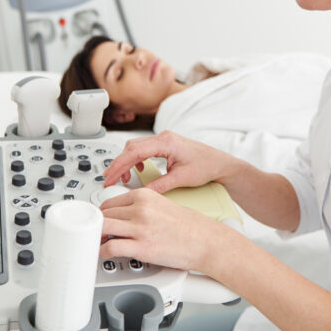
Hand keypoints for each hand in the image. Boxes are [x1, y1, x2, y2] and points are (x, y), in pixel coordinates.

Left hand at [98, 188, 222, 270]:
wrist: (205, 241)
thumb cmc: (187, 226)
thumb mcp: (161, 205)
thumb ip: (140, 207)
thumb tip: (121, 216)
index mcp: (144, 196)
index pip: (109, 202)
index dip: (102, 215)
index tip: (100, 222)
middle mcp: (140, 209)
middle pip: (104, 215)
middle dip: (98, 226)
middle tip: (98, 234)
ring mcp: (140, 228)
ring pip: (102, 228)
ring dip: (97, 237)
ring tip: (99, 243)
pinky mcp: (141, 247)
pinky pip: (111, 247)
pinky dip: (103, 251)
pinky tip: (106, 253)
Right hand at [102, 131, 243, 193]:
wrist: (221, 164)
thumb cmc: (207, 166)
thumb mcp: (181, 179)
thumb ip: (159, 186)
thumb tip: (142, 193)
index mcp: (167, 142)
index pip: (134, 152)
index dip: (119, 165)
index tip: (110, 176)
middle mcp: (164, 137)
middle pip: (131, 147)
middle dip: (119, 164)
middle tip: (110, 179)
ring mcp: (164, 139)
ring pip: (136, 147)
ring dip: (127, 162)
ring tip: (124, 178)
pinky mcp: (165, 145)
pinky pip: (144, 149)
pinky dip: (137, 160)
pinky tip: (139, 171)